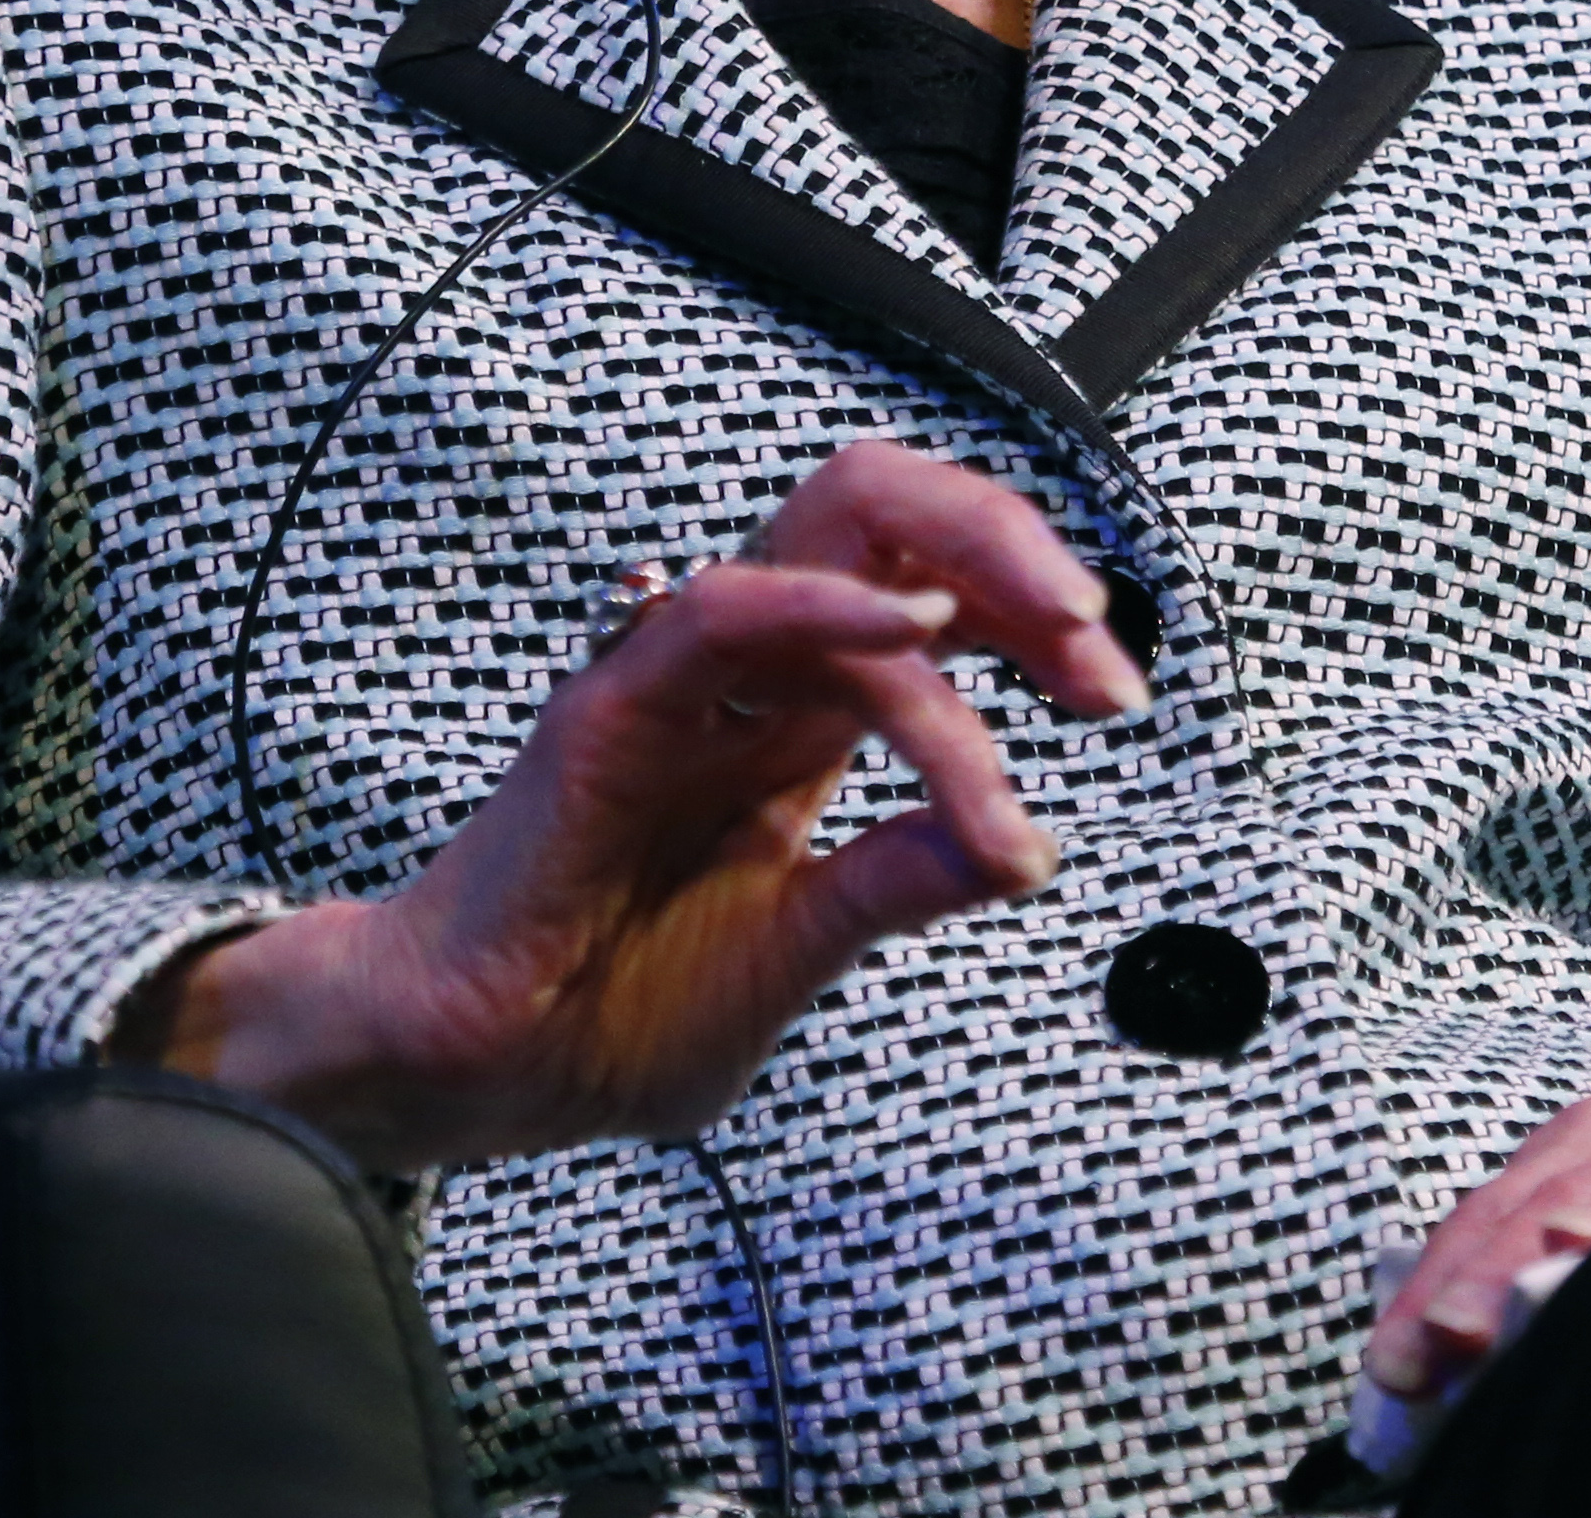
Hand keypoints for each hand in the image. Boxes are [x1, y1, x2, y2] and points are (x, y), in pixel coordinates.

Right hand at [131, 441, 1146, 1174]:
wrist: (476, 1074)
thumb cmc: (608, 1007)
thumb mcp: (799, 949)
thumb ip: (896, 882)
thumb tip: (1027, 847)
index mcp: (798, 722)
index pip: (931, 596)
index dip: (1035, 620)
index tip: (1114, 697)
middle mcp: (751, 677)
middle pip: (887, 516)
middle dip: (1013, 543)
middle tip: (1097, 640)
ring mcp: (682, 680)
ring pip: (829, 532)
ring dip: (967, 572)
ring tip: (1057, 645)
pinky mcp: (613, 711)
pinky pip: (720, 612)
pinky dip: (825, 602)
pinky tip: (910, 630)